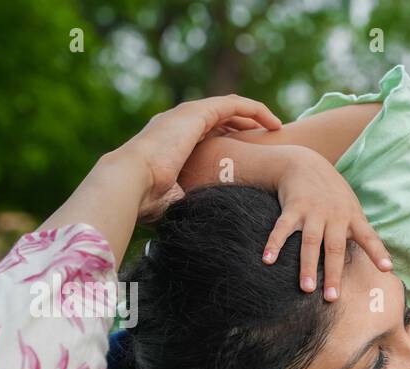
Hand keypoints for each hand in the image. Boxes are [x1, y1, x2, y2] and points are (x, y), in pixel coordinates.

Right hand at [109, 95, 283, 221]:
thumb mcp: (173, 201)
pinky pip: (234, 105)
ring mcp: (186, 115)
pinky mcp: (196, 112)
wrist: (132, 182)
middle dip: (244, 127)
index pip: (205, 137)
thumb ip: (187, 203)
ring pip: (229, 108)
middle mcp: (178, 123)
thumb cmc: (147, 199)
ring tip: (276, 127)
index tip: (251, 157)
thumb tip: (201, 221)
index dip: (230, 143)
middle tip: (268, 140)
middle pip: (219, 119)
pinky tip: (274, 123)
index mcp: (171, 142)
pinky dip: (255, 111)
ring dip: (254, 116)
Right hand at [260, 146, 391, 298]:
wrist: (305, 163)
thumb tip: (377, 259)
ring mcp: (312, 212)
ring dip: (307, 266)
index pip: (369, 237)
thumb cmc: (333, 193)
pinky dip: (274, 244)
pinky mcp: (292, 208)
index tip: (386, 269)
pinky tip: (267, 259)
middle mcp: (334, 216)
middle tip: (332, 297)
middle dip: (333, 273)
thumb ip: (360, 231)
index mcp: (352, 217)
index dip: (378, 252)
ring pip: (310, 242)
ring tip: (306, 288)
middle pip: (334, 248)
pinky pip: (282, 229)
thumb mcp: (351, 207)